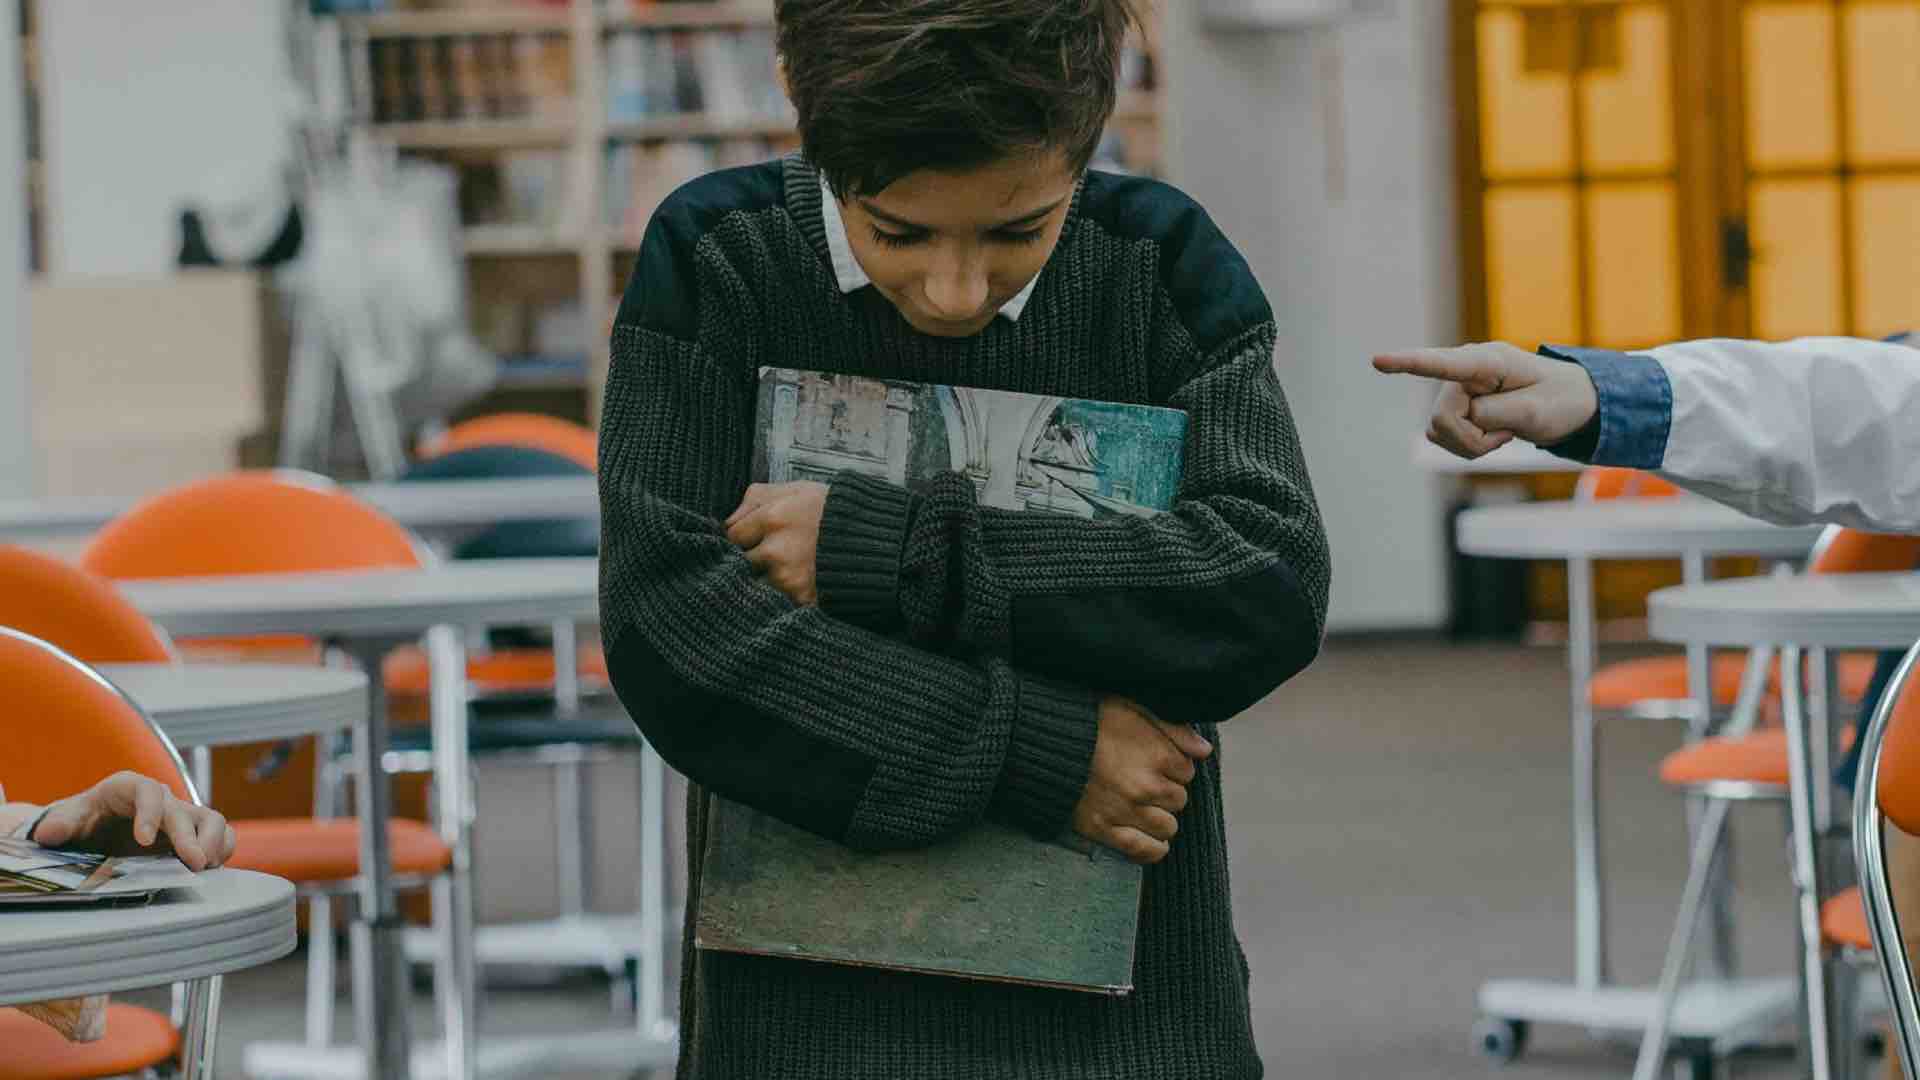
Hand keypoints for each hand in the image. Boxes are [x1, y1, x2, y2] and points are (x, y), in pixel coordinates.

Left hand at [30, 771, 235, 871]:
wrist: (97, 828)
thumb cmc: (85, 820)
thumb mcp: (68, 819)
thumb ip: (60, 824)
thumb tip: (50, 833)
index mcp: (129, 789)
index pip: (146, 791)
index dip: (149, 813)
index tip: (143, 840)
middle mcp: (160, 799)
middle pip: (183, 811)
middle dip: (190, 837)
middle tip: (194, 864)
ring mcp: (180, 816)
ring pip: (211, 818)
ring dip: (213, 841)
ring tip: (204, 866)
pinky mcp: (193, 834)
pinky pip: (220, 834)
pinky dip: (222, 849)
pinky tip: (212, 867)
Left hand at [725, 481, 829, 605]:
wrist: (882, 540)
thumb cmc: (835, 511)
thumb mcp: (797, 489)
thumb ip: (756, 498)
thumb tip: (728, 521)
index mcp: (773, 518)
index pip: (732, 535)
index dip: (742, 538)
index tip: (753, 539)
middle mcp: (776, 550)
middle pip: (741, 563)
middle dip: (751, 561)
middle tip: (769, 556)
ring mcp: (789, 579)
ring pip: (756, 585)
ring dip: (766, 581)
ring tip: (786, 571)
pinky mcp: (802, 601)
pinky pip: (777, 603)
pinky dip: (782, 598)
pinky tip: (796, 586)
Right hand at [1071, 698, 1212, 865]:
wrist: (1042, 742)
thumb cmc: (1088, 720)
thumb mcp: (1131, 707)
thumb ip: (1173, 727)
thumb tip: (1205, 750)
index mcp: (1158, 755)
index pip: (1187, 771)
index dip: (1172, 765)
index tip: (1154, 759)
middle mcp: (1146, 787)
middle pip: (1179, 799)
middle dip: (1166, 790)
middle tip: (1144, 780)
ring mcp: (1125, 812)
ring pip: (1167, 827)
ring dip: (1160, 817)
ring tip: (1143, 806)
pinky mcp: (1103, 830)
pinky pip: (1144, 850)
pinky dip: (1152, 848)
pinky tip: (1150, 838)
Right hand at [1372, 342, 1598, 459]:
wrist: (1568, 405)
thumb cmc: (1558, 401)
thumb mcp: (1536, 412)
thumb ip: (1495, 412)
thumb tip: (1463, 415)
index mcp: (1488, 362)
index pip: (1443, 364)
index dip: (1409, 363)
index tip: (1377, 361)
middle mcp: (1465, 372)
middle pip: (1441, 417)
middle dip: (1471, 438)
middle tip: (1506, 435)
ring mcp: (1458, 390)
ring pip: (1437, 431)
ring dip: (1470, 444)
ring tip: (1502, 432)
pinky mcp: (1455, 408)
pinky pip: (1442, 438)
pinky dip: (1468, 446)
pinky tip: (1492, 434)